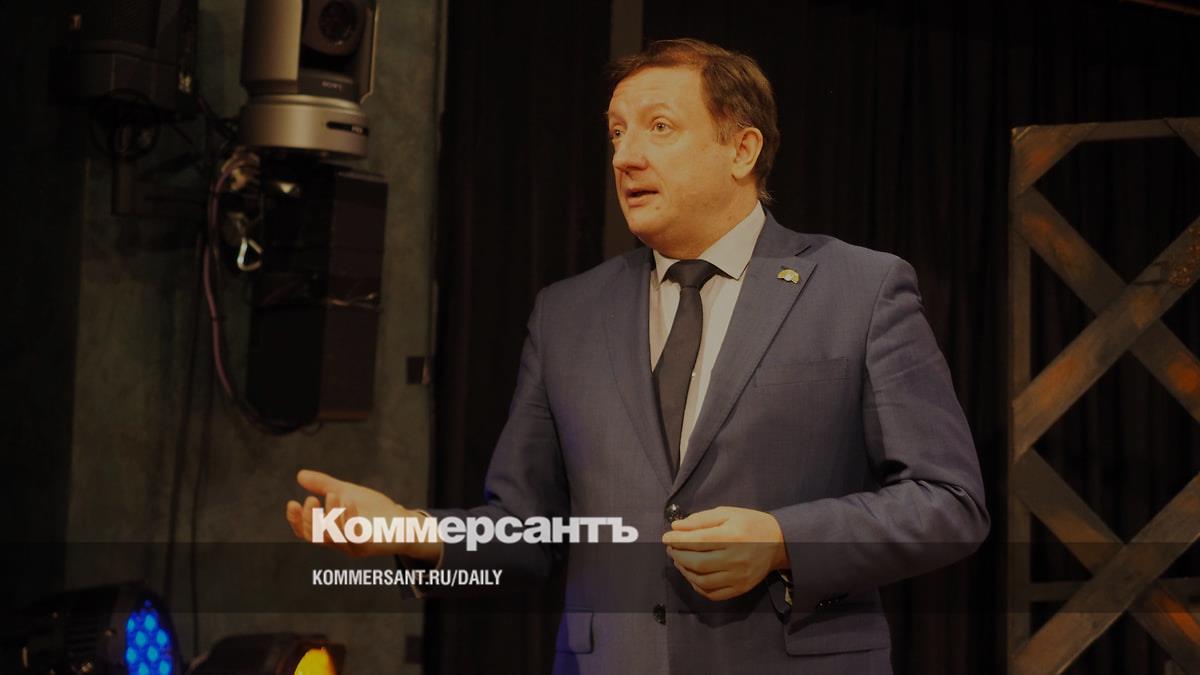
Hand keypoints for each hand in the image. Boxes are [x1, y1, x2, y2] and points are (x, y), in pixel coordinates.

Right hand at [285, 469, 441, 561]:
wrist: (403, 521)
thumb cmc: (374, 510)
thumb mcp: (346, 492)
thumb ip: (324, 485)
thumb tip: (299, 475)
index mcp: (331, 532)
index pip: (306, 533)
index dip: (296, 521)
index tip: (291, 502)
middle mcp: (339, 543)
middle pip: (315, 537)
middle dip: (310, 518)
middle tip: (311, 499)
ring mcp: (354, 546)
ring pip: (333, 537)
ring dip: (330, 514)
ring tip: (334, 494)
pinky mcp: (370, 546)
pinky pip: (355, 536)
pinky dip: (349, 518)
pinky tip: (348, 501)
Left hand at [661, 506, 789, 600]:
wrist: (779, 542)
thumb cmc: (750, 524)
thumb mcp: (727, 513)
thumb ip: (701, 519)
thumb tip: (677, 527)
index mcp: (732, 536)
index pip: (697, 541)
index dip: (677, 540)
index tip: (666, 537)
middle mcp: (735, 559)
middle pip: (697, 563)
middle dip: (678, 555)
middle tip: (671, 548)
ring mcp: (738, 577)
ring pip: (702, 581)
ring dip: (684, 571)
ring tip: (679, 560)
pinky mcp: (740, 588)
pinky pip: (712, 594)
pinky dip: (697, 586)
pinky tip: (692, 575)